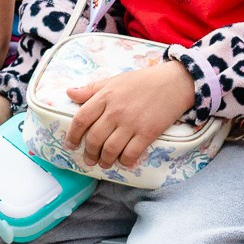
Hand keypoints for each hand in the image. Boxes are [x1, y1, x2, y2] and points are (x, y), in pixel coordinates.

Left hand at [61, 59, 197, 170]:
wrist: (174, 82)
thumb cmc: (143, 81)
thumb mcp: (114, 80)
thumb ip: (91, 88)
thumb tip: (69, 93)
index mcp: (105, 96)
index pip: (81, 120)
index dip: (72, 136)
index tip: (71, 145)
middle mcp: (115, 111)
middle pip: (94, 139)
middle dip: (89, 153)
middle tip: (89, 159)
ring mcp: (132, 123)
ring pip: (110, 150)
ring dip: (105, 160)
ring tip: (105, 163)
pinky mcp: (148, 133)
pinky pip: (131, 154)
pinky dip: (125, 161)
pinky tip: (124, 161)